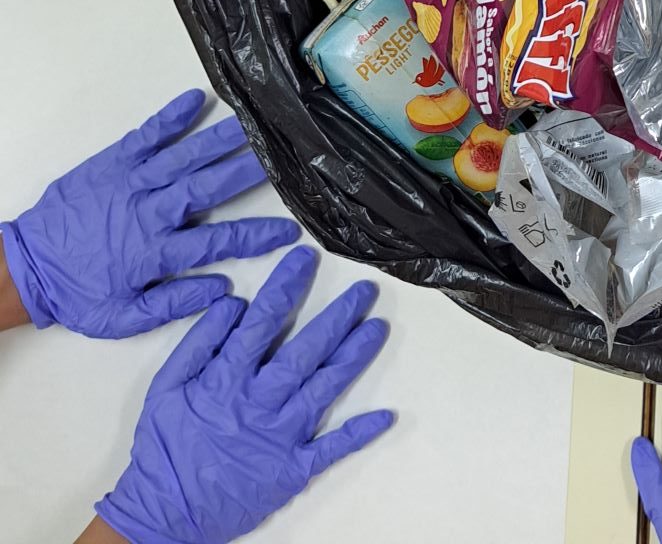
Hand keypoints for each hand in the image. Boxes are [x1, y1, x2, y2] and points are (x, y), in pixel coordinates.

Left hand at [0, 90, 298, 336]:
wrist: (27, 267)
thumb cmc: (78, 294)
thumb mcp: (121, 319)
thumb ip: (171, 306)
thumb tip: (221, 289)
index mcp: (154, 252)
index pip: (217, 241)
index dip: (256, 236)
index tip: (288, 231)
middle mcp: (148, 213)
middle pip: (206, 188)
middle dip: (245, 172)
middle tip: (278, 157)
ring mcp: (131, 183)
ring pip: (183, 158)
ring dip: (219, 140)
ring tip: (252, 124)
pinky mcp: (113, 163)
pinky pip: (146, 136)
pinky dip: (170, 117)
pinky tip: (196, 100)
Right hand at [95, 247, 392, 543]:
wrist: (163, 516)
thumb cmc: (164, 449)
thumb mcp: (164, 390)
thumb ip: (197, 344)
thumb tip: (231, 303)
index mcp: (227, 381)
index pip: (263, 322)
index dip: (286, 286)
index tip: (307, 258)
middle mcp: (259, 404)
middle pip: (305, 351)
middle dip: (338, 316)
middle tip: (365, 289)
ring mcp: (280, 437)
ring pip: (324, 388)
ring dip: (354, 356)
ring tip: (378, 327)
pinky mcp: (292, 469)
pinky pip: (331, 449)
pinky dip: (358, 433)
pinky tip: (386, 415)